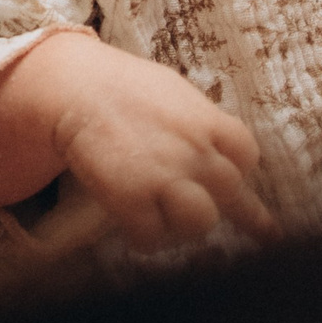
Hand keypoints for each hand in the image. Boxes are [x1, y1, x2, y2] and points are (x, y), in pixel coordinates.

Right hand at [43, 38, 277, 251]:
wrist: (75, 86)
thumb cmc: (121, 85)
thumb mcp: (174, 92)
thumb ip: (199, 120)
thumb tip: (213, 143)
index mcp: (209, 122)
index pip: (247, 156)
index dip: (234, 167)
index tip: (220, 176)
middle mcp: (197, 152)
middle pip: (233, 196)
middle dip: (215, 201)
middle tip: (189, 204)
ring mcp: (167, 177)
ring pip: (201, 223)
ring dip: (183, 223)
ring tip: (161, 216)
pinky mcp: (132, 199)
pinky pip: (152, 237)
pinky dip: (143, 236)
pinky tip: (131, 223)